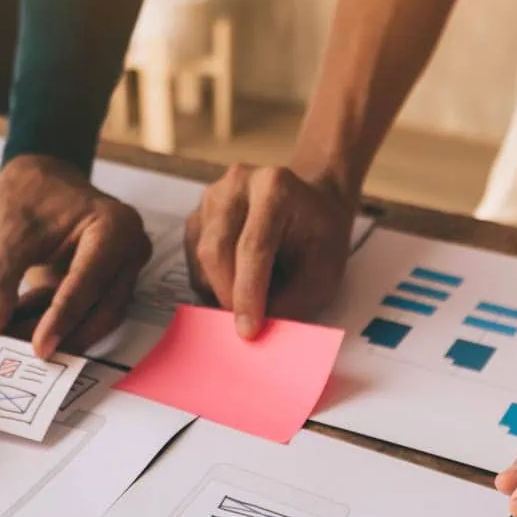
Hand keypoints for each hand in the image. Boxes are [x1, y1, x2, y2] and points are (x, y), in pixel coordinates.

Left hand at [0, 154, 151, 357]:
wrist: (38, 179)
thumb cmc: (33, 193)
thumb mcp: (11, 234)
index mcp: (115, 229)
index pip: (89, 283)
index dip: (62, 319)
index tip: (38, 349)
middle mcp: (127, 253)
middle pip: (97, 311)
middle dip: (52, 336)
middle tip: (8, 353)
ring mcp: (118, 272)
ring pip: (85, 318)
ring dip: (39, 332)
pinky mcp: (99, 287)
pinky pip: (73, 312)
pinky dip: (37, 321)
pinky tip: (1, 328)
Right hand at [185, 164, 355, 337]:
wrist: (312, 203)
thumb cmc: (321, 237)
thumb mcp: (323, 271)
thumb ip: (292, 302)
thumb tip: (254, 330)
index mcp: (275, 188)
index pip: (253, 247)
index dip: (248, 294)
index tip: (248, 331)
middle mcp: (237, 184)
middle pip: (216, 251)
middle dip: (228, 296)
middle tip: (245, 325)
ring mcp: (212, 196)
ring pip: (200, 258)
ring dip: (220, 289)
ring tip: (251, 294)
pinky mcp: (198, 214)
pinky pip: (193, 260)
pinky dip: (211, 282)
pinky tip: (237, 280)